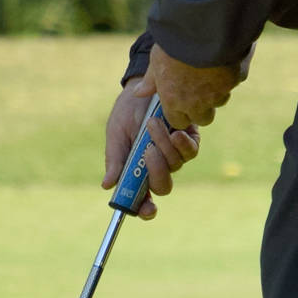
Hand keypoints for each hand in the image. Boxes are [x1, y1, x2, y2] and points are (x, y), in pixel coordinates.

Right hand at [102, 79, 200, 220]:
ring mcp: (176, 156)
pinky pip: (190, 151)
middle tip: (147, 150)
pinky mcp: (190, 141)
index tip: (147, 209)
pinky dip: (182, 142)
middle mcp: (159, 168)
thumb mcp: (116, 135)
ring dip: (163, 145)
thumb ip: (115, 160)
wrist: (143, 88)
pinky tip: (174, 130)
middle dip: (156, 171)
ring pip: (175, 165)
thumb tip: (107, 185)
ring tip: (151, 123)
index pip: (144, 200)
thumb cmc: (126, 113)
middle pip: (163, 186)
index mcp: (138, 173)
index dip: (146, 210)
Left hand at [145, 42, 247, 129]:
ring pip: (220, 100)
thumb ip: (150, 80)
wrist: (201, 27)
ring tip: (211, 71)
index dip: (180, 113)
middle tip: (198, 89)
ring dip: (217, 92)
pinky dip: (230, 73)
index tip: (180, 99)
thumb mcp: (156, 61)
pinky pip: (234, 82)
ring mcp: (219, 92)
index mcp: (175, 100)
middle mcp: (198, 102)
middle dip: (202, 108)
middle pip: (204, 118)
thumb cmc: (174, 44)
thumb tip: (138, 93)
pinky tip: (224, 57)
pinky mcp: (235, 79)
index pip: (178, 122)